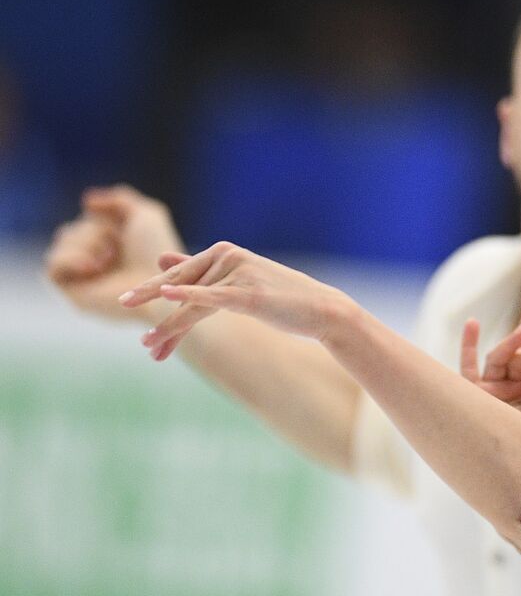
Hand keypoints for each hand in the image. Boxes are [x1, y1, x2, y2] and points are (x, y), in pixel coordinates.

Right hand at [45, 184, 184, 321]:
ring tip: (108, 258)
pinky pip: (52, 265)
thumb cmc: (157, 253)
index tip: (123, 230)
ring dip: (87, 242)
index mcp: (111, 247)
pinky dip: (70, 259)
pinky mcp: (73, 292)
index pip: (88, 219)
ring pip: (62, 240)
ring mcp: (82, 277)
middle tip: (117, 248)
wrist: (157, 286)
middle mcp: (94, 262)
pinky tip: (92, 266)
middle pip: (73, 227)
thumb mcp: (147, 215)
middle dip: (96, 230)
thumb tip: (87, 201)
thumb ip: (120, 198)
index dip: (104, 219)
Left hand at [120, 241, 355, 359]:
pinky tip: (168, 296)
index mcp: (223, 251)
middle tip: (121, 305)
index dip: (156, 294)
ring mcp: (238, 273)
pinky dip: (188, 297)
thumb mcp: (238, 281)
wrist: (324, 311)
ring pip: (192, 304)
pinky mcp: (248, 293)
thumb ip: (199, 270)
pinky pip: (211, 297)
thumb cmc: (284, 299)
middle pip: (180, 284)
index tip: (130, 307)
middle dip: (149, 298)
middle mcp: (228, 256)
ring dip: (169, 326)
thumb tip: (162, 259)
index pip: (182, 275)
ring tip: (149, 344)